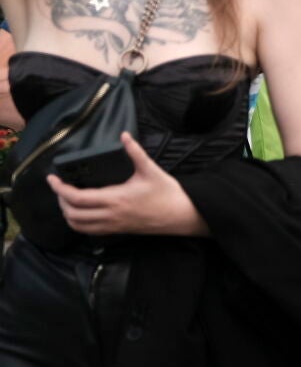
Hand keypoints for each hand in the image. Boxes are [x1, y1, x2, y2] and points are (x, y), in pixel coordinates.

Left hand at [51, 133, 203, 235]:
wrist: (181, 215)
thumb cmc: (167, 193)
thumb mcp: (151, 170)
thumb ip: (135, 152)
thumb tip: (124, 136)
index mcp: (116, 198)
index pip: (77, 197)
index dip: (60, 189)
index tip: (52, 179)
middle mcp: (111, 214)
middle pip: (72, 213)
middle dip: (60, 200)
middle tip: (60, 187)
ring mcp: (113, 225)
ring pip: (78, 225)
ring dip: (67, 213)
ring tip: (67, 200)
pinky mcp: (117, 230)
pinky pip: (89, 231)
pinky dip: (78, 223)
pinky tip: (81, 212)